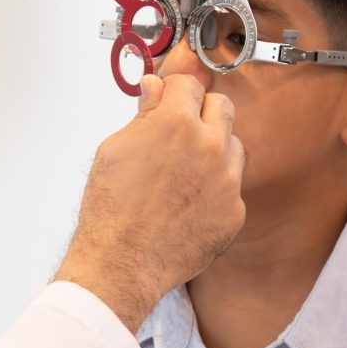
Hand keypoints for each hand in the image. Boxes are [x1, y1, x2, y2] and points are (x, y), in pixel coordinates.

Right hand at [55, 73, 245, 332]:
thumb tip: (154, 88)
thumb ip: (143, 114)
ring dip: (215, 149)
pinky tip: (190, 202)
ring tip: (186, 170)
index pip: (190, 85)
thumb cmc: (111, 209)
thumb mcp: (115, 149)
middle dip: (201, 111)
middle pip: (222, 106)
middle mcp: (209, 147)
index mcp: (176, 124)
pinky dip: (216, 189)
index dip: (175, 91)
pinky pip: (233, 187)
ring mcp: (227, 181)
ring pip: (234, 146)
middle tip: (181, 130)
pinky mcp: (235, 212)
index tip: (169, 99)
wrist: (122, 262)